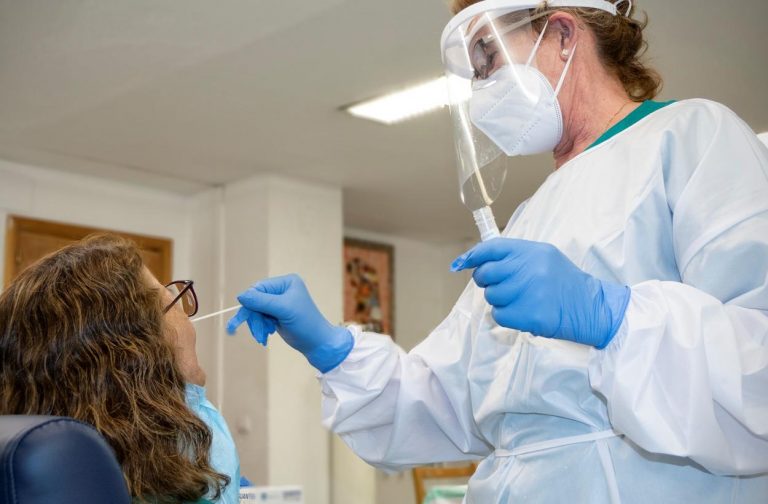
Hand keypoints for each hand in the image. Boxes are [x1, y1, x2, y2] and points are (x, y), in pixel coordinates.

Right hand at [227, 274, 352, 372]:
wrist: (317, 343)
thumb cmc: (305, 323)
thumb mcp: (283, 310)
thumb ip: (261, 301)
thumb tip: (240, 296)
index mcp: (286, 282)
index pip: (259, 287)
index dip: (251, 302)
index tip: (247, 317)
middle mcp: (281, 289)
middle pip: (255, 300)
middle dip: (254, 317)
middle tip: (256, 332)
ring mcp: (278, 302)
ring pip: (255, 311)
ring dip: (257, 324)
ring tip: (263, 336)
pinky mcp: (275, 314)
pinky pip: (259, 318)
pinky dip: (260, 328)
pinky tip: (266, 336)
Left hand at [451, 238, 629, 347]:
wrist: (591, 307)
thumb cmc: (563, 282)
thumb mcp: (544, 258)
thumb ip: (514, 257)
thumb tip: (475, 261)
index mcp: (532, 251)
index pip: (492, 248)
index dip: (473, 256)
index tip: (462, 263)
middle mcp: (529, 269)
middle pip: (486, 273)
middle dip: (487, 281)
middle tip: (500, 285)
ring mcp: (529, 292)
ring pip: (491, 296)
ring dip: (500, 300)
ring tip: (519, 300)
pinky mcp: (529, 315)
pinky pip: (499, 315)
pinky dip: (507, 316)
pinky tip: (523, 312)